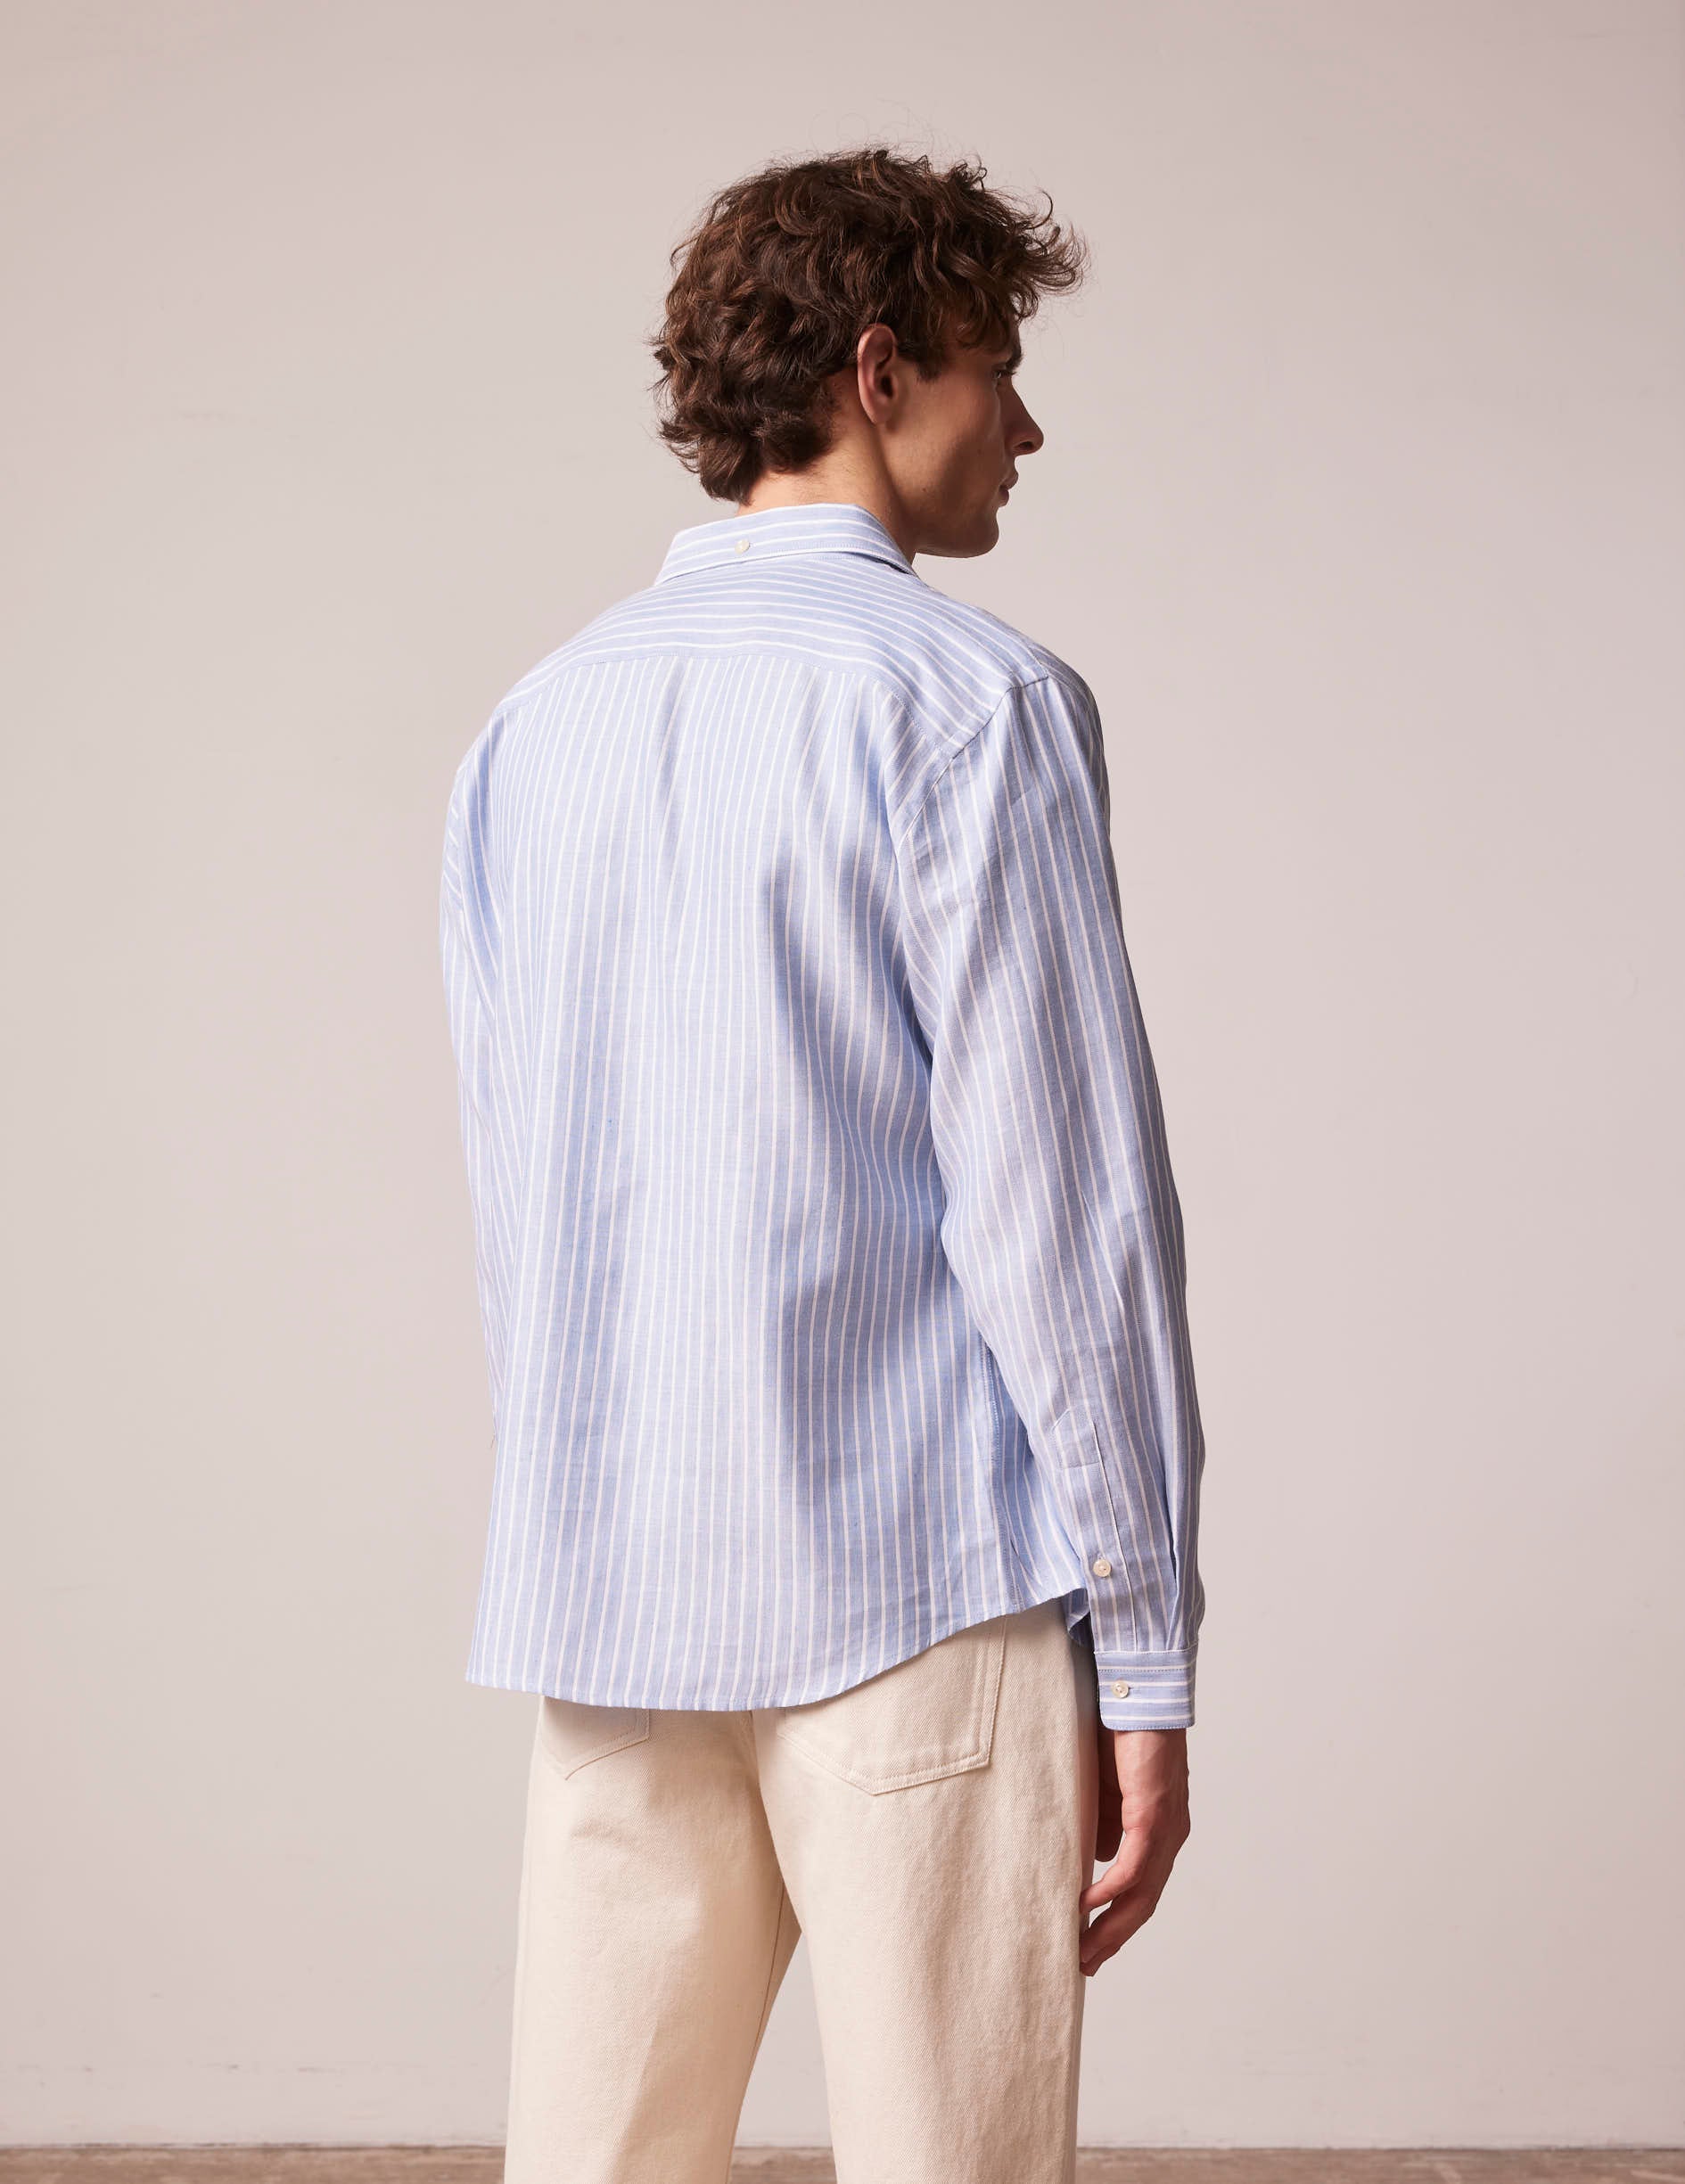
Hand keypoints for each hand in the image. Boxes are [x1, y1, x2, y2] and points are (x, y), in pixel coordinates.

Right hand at [1078, 1723, 1190, 1976]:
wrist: (1138, 1692)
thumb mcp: (1106, 1788)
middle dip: (1113, 1937)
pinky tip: (1087, 1905)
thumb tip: (1097, 1854)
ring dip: (1111, 1925)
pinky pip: (1134, 1864)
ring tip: (1083, 1949)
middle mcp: (1169, 1837)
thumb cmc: (1120, 1733)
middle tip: (1084, 1965)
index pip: (1141, 1890)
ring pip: (1142, 1892)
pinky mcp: (1154, 1813)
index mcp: (1160, 1831)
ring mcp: (1165, 1827)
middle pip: (1144, 1903)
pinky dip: (1111, 1889)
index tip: (1091, 1946)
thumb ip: (1104, 1821)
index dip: (1118, 1921)